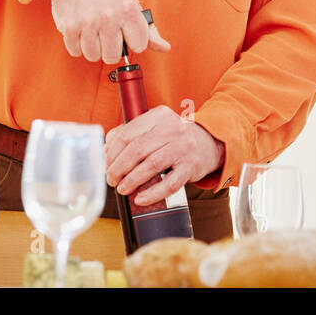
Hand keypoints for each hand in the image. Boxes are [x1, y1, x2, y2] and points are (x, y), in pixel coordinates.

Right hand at [44, 0, 170, 63]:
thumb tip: (164, 47)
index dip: (132, 42)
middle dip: (109, 49)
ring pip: (93, 56)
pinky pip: (76, 51)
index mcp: (128, 9)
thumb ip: (147, 28)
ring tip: (92, 32)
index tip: (126, 35)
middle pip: (113, 56)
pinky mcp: (70, 26)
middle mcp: (109, 16)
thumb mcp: (130, 1)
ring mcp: (88, 22)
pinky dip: (77, 44)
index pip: (139, 46)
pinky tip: (81, 31)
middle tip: (106, 35)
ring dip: (92, 48)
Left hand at [104, 105, 224, 205]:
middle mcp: (172, 128)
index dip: (112, 152)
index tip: (105, 165)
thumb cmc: (174, 137)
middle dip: (119, 167)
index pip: (127, 133)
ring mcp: (183, 147)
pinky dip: (152, 193)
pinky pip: (169, 184)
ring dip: (132, 180)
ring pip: (151, 165)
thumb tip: (106, 151)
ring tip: (122, 189)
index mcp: (158, 115)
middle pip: (137, 149)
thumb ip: (131, 132)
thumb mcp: (155, 126)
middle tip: (111, 179)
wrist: (209, 143)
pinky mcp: (191, 167)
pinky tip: (140, 199)